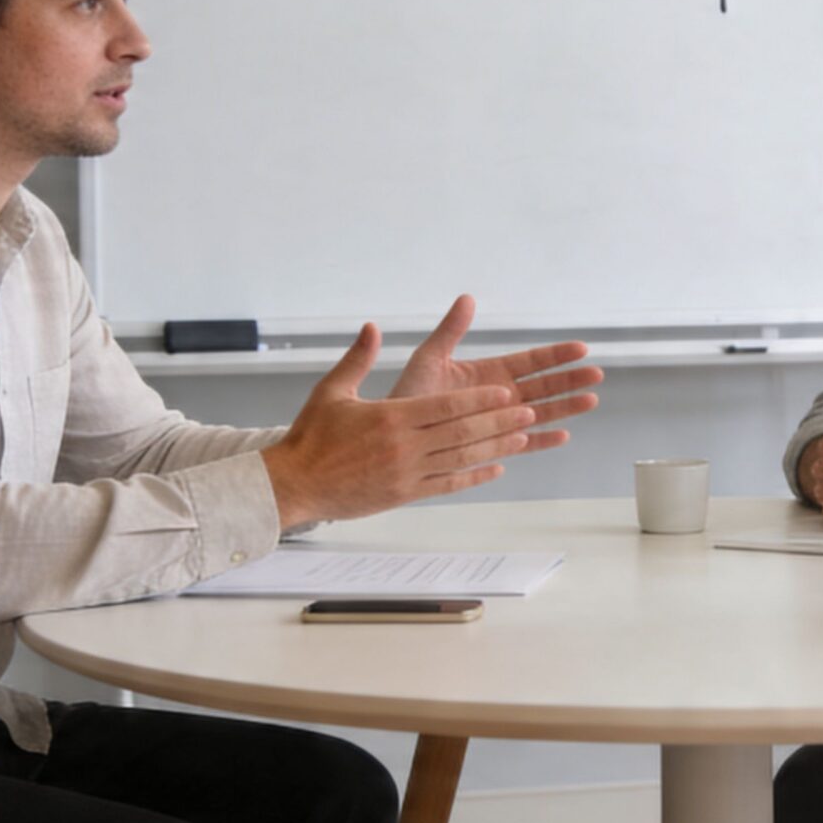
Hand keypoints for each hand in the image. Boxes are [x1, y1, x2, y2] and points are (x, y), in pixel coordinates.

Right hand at [263, 323, 540, 524]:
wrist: (294, 485)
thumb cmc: (311, 437)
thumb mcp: (332, 391)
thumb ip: (358, 358)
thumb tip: (372, 327)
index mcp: (391, 417)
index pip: (446, 406)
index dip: (480, 400)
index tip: (506, 393)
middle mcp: (405, 446)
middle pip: (462, 431)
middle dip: (498, 421)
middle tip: (528, 411)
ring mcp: (407, 473)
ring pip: (462, 458)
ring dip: (495, 447)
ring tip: (522, 436)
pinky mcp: (405, 495)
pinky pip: (448, 484)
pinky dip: (474, 476)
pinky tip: (496, 468)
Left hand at [387, 295, 603, 456]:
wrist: (393, 432)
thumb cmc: (408, 394)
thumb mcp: (429, 357)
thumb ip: (450, 331)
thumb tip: (467, 298)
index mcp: (489, 373)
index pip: (530, 362)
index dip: (555, 355)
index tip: (581, 348)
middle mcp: (499, 397)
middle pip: (543, 387)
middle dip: (570, 381)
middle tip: (596, 374)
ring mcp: (498, 421)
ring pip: (540, 413)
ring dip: (565, 407)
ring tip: (591, 401)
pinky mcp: (492, 444)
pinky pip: (522, 444)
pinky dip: (541, 442)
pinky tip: (562, 436)